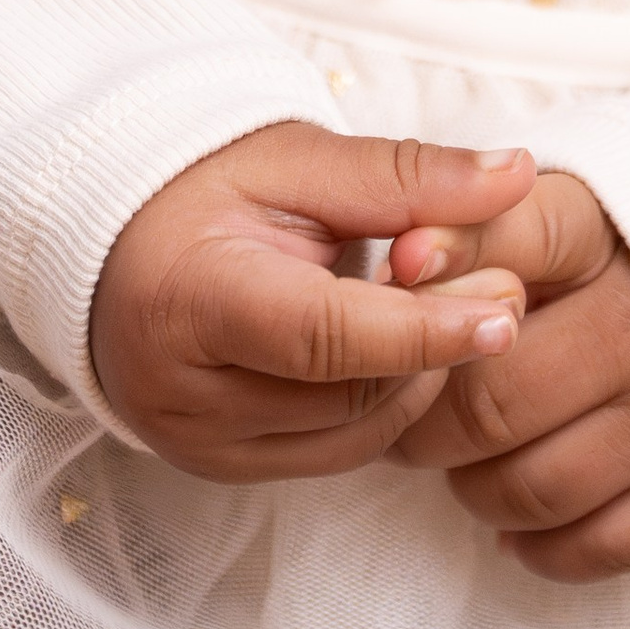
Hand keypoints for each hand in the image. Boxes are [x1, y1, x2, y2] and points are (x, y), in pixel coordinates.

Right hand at [92, 125, 536, 483]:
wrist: (115, 240)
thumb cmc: (200, 186)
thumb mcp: (294, 159)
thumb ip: (403, 175)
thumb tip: (514, 175)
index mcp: (183, 303)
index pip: (322, 337)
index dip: (422, 327)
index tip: (505, 308)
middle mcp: (182, 398)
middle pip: (347, 393)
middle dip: (434, 345)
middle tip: (503, 289)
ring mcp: (198, 447)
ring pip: (353, 436)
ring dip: (417, 376)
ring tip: (445, 304)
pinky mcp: (221, 470)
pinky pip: (334, 453)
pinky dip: (382, 402)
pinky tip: (395, 344)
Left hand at [386, 170, 629, 580]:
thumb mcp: (572, 203)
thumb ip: (484, 219)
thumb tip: (399, 260)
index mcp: (610, 234)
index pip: (516, 238)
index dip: (446, 258)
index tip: (397, 271)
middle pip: (493, 400)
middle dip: (425, 422)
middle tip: (403, 415)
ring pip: (530, 485)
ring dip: (472, 487)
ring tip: (464, 458)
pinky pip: (596, 547)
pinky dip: (539, 543)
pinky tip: (517, 516)